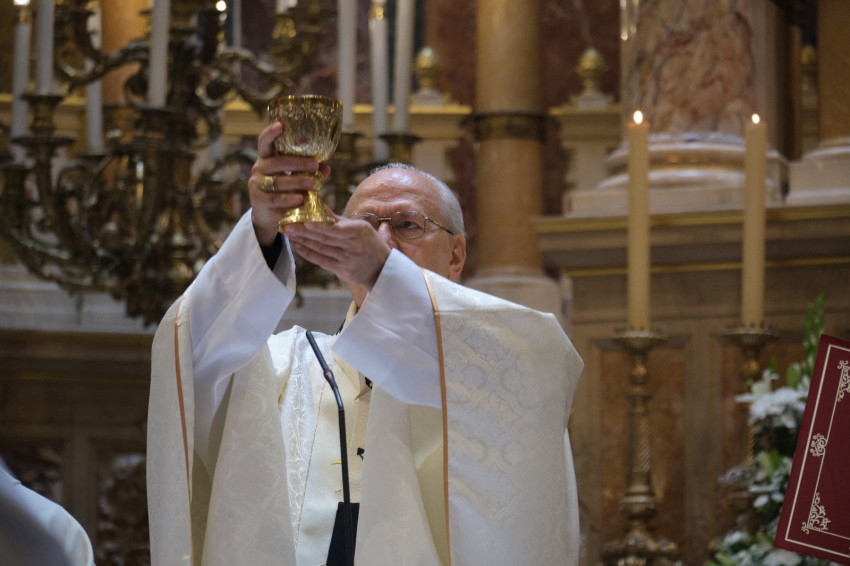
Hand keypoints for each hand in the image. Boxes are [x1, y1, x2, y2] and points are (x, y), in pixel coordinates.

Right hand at [249, 122, 330, 244]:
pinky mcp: (257, 200)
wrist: (271, 215)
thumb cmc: (286, 191)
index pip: (265, 142)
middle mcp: (259, 168)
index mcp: (268, 158)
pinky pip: (273, 198)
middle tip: (315, 164)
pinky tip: (300, 199)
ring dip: (296, 181)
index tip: (281, 124)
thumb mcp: (298, 178)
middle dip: (298, 163)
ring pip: (277, 181)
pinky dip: (288, 199)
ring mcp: (256, 184)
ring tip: (313, 184)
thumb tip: (326, 166)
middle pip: (277, 162)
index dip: (271, 133)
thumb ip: (310, 171)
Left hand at [283, 211, 391, 291]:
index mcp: (360, 231)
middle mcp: (354, 246)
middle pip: (326, 238)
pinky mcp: (341, 271)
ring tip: (289, 232)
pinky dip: (308, 253)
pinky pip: (322, 261)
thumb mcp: (362, 227)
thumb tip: (321, 206)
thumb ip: (339, 220)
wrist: (381, 269)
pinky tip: (297, 246)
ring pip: (321, 249)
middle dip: (305, 231)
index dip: (321, 226)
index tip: (305, 221)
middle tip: (288, 224)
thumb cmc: (370, 244)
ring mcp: (347, 260)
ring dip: (303, 241)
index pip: (337, 229)